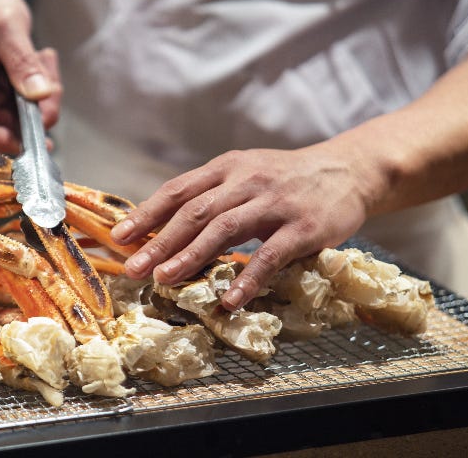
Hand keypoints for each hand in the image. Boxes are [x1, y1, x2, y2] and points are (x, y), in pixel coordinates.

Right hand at [0, 0, 61, 154]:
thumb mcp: (6, 24)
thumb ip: (22, 60)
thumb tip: (39, 94)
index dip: (13, 141)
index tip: (44, 125)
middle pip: (8, 132)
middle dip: (39, 111)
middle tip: (50, 74)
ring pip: (24, 123)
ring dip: (44, 97)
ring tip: (42, 58)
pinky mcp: (0, 102)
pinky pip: (28, 110)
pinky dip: (42, 90)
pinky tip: (40, 61)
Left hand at [110, 145, 371, 310]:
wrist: (348, 169)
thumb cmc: (286, 179)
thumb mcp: (245, 173)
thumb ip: (211, 194)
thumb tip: (163, 225)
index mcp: (227, 168)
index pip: (178, 190)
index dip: (147, 213)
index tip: (119, 237)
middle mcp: (246, 181)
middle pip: (195, 211)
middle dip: (160, 240)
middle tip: (133, 267)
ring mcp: (275, 203)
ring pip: (225, 229)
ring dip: (191, 256)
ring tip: (165, 279)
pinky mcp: (303, 227)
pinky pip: (271, 255)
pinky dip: (248, 278)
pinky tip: (230, 299)